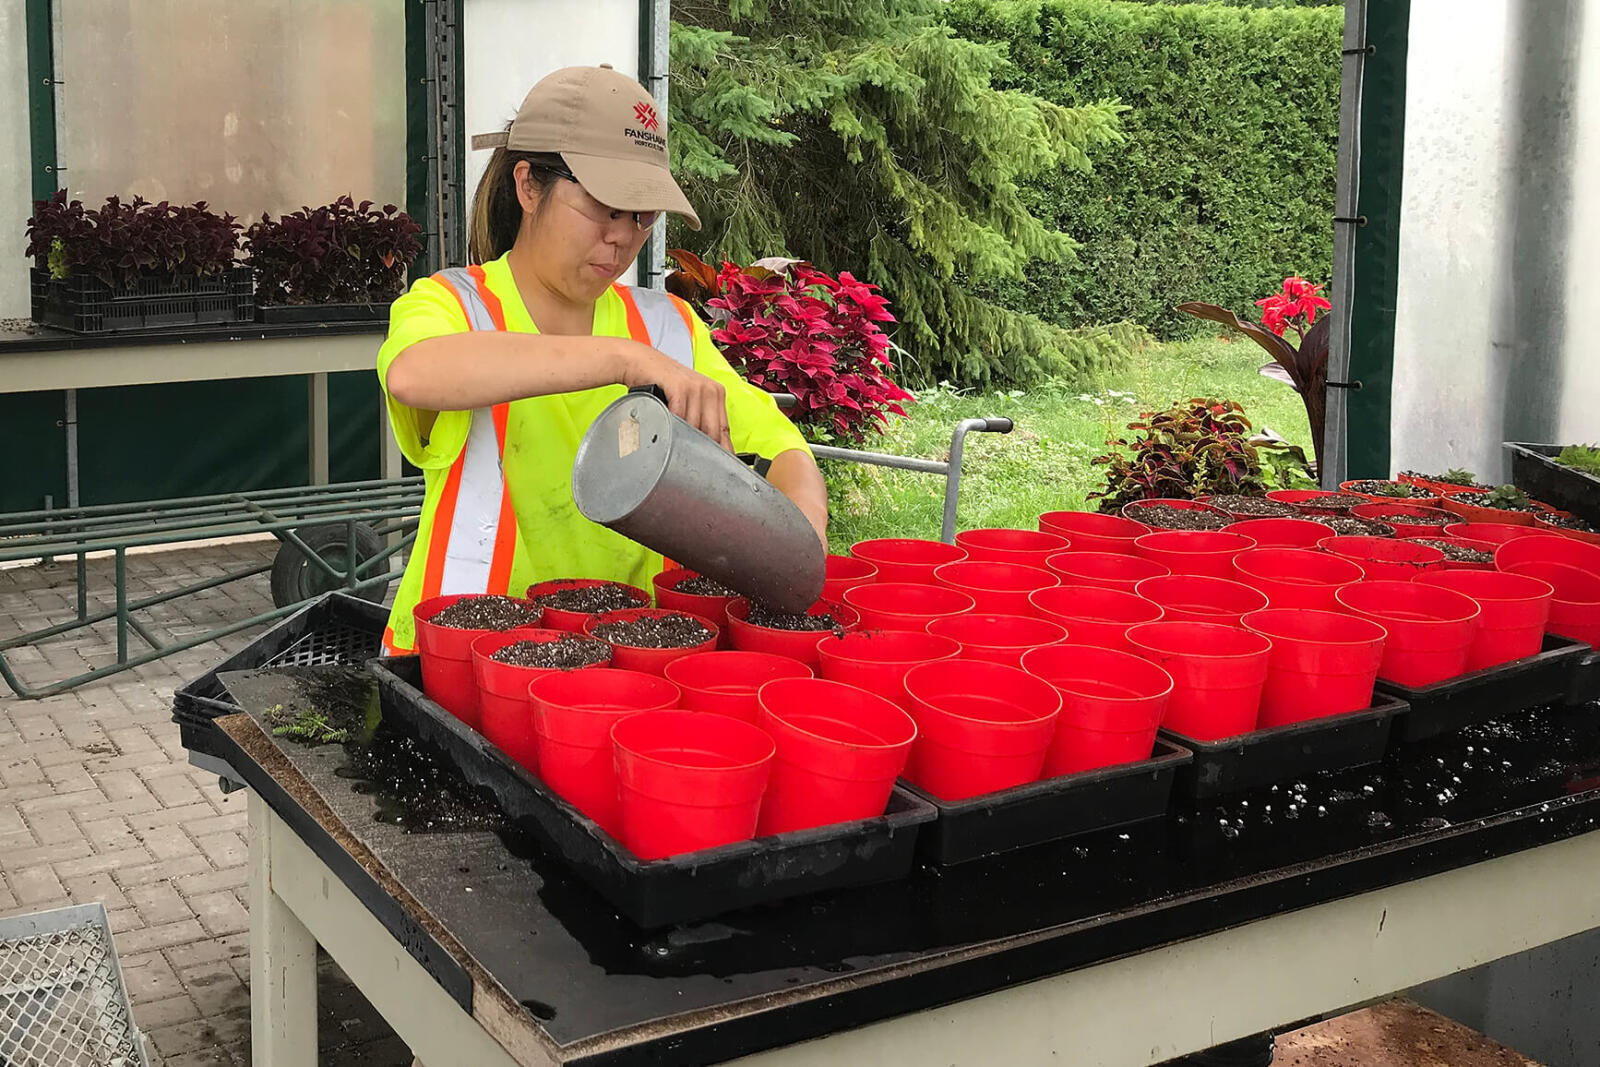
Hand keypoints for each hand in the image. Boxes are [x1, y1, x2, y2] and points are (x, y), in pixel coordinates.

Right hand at [614, 339, 730, 450]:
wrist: (640, 362)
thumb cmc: (661, 384)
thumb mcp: (688, 400)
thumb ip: (700, 420)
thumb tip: (709, 449)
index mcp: (716, 394)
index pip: (724, 430)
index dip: (721, 450)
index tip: (717, 466)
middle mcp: (710, 390)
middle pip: (712, 432)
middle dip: (701, 449)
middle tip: (689, 461)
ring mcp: (696, 387)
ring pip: (695, 427)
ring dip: (683, 438)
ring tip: (672, 439)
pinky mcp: (680, 387)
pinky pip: (680, 417)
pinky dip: (672, 425)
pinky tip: (666, 427)